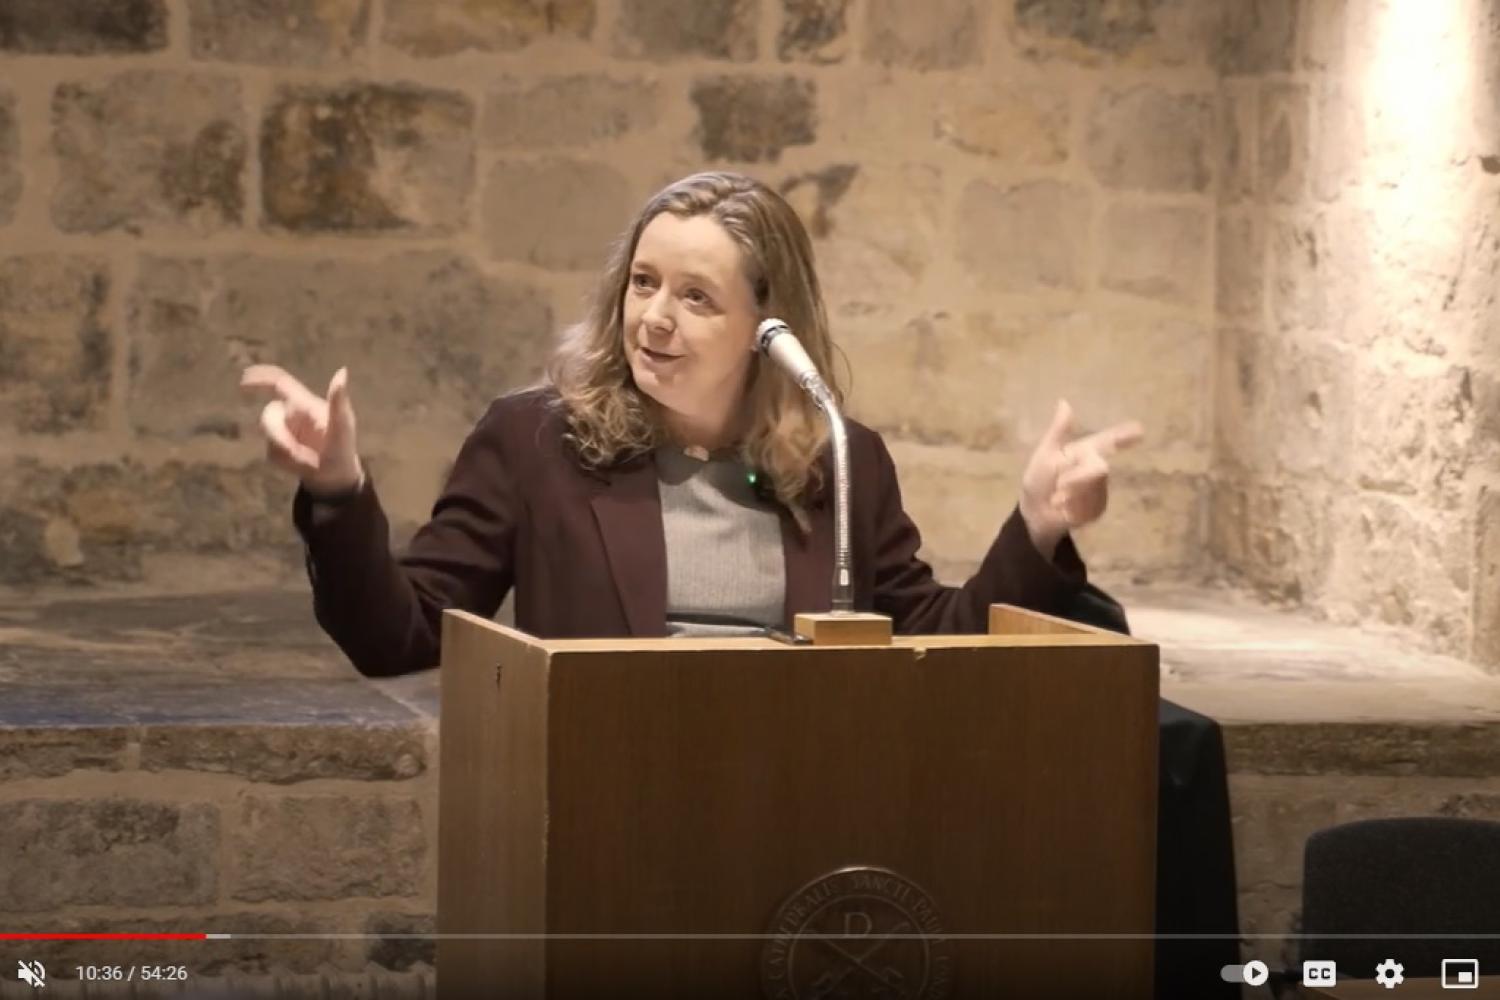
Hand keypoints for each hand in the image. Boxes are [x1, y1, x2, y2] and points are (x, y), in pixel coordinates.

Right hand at [240, 364, 363, 495]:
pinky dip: (284, 462)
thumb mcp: (343, 427)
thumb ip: (338, 401)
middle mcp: (291, 414)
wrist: (337, 479)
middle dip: (278, 436)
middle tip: (297, 453)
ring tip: (307, 462)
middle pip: (268, 415)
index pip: (279, 382)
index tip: (243, 380)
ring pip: (268, 436)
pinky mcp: (277, 449)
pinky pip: (270, 453)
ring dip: (285, 452)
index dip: (260, 377)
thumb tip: (342, 371)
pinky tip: (300, 467)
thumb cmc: (343, 450)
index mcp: (305, 404)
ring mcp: (283, 432)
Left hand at [1018, 400, 1142, 557]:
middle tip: (1059, 486)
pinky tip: (1065, 509)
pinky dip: (1073, 508)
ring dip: (1071, 495)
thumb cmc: (1039, 479)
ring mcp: (1100, 489)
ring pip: (1094, 489)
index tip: (1140, 430)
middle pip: (1099, 469)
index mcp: (1085, 451)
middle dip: (1077, 478)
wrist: (1034, 511)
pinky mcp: (1098, 508)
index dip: (1124, 435)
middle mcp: (1097, 468)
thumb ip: (1058, 431)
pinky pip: (1091, 507)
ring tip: (1057, 498)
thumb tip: (1064, 402)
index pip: (1108, 440)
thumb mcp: (1045, 454)